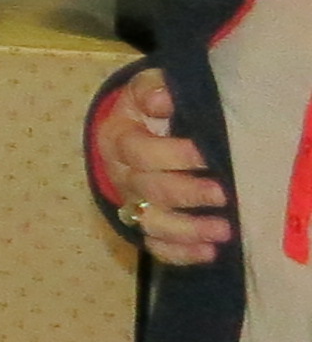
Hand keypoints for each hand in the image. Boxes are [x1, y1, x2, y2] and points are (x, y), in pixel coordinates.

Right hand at [98, 67, 232, 268]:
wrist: (130, 133)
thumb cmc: (148, 111)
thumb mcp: (145, 89)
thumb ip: (152, 88)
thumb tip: (161, 101)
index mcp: (118, 139)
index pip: (138, 151)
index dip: (172, 155)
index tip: (207, 153)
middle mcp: (120, 176)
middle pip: (147, 190)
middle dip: (187, 194)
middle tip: (223, 194)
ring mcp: (131, 204)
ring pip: (151, 223)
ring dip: (187, 229)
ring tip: (224, 230)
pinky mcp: (143, 226)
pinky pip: (156, 245)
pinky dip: (180, 252)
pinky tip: (209, 253)